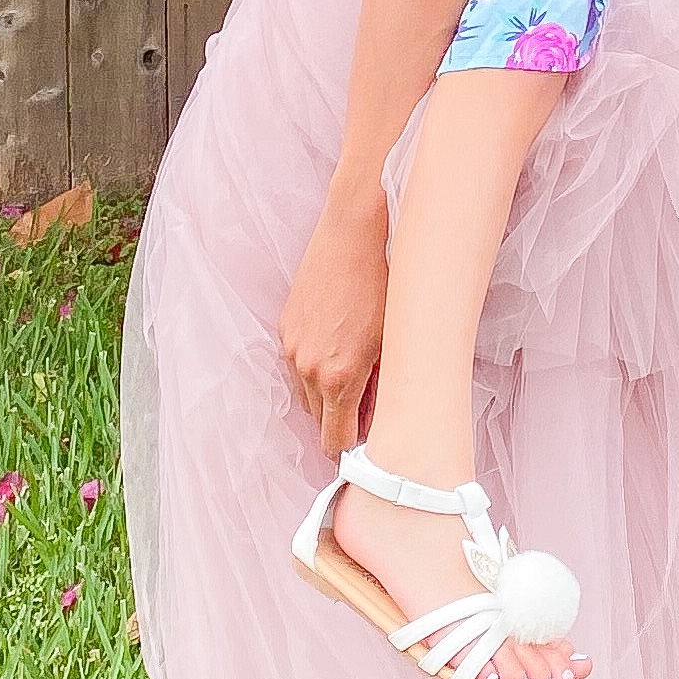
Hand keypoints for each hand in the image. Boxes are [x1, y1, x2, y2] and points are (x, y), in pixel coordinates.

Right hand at [281, 183, 389, 452]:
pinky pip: (298, 365)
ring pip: (307, 393)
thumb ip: (381, 387)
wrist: (355, 233)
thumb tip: (380, 416)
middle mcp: (308, 368)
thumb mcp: (393, 342)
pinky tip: (340, 342)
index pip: (335, 441)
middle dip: (343, 416)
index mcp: (338, 378)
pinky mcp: (285, 329)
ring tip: (357, 365)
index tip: (371, 440)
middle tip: (371, 398)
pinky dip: (315, 365)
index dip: (355, 445)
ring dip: (327, 391)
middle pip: (320, 420)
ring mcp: (292, 348)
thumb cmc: (386, 283)